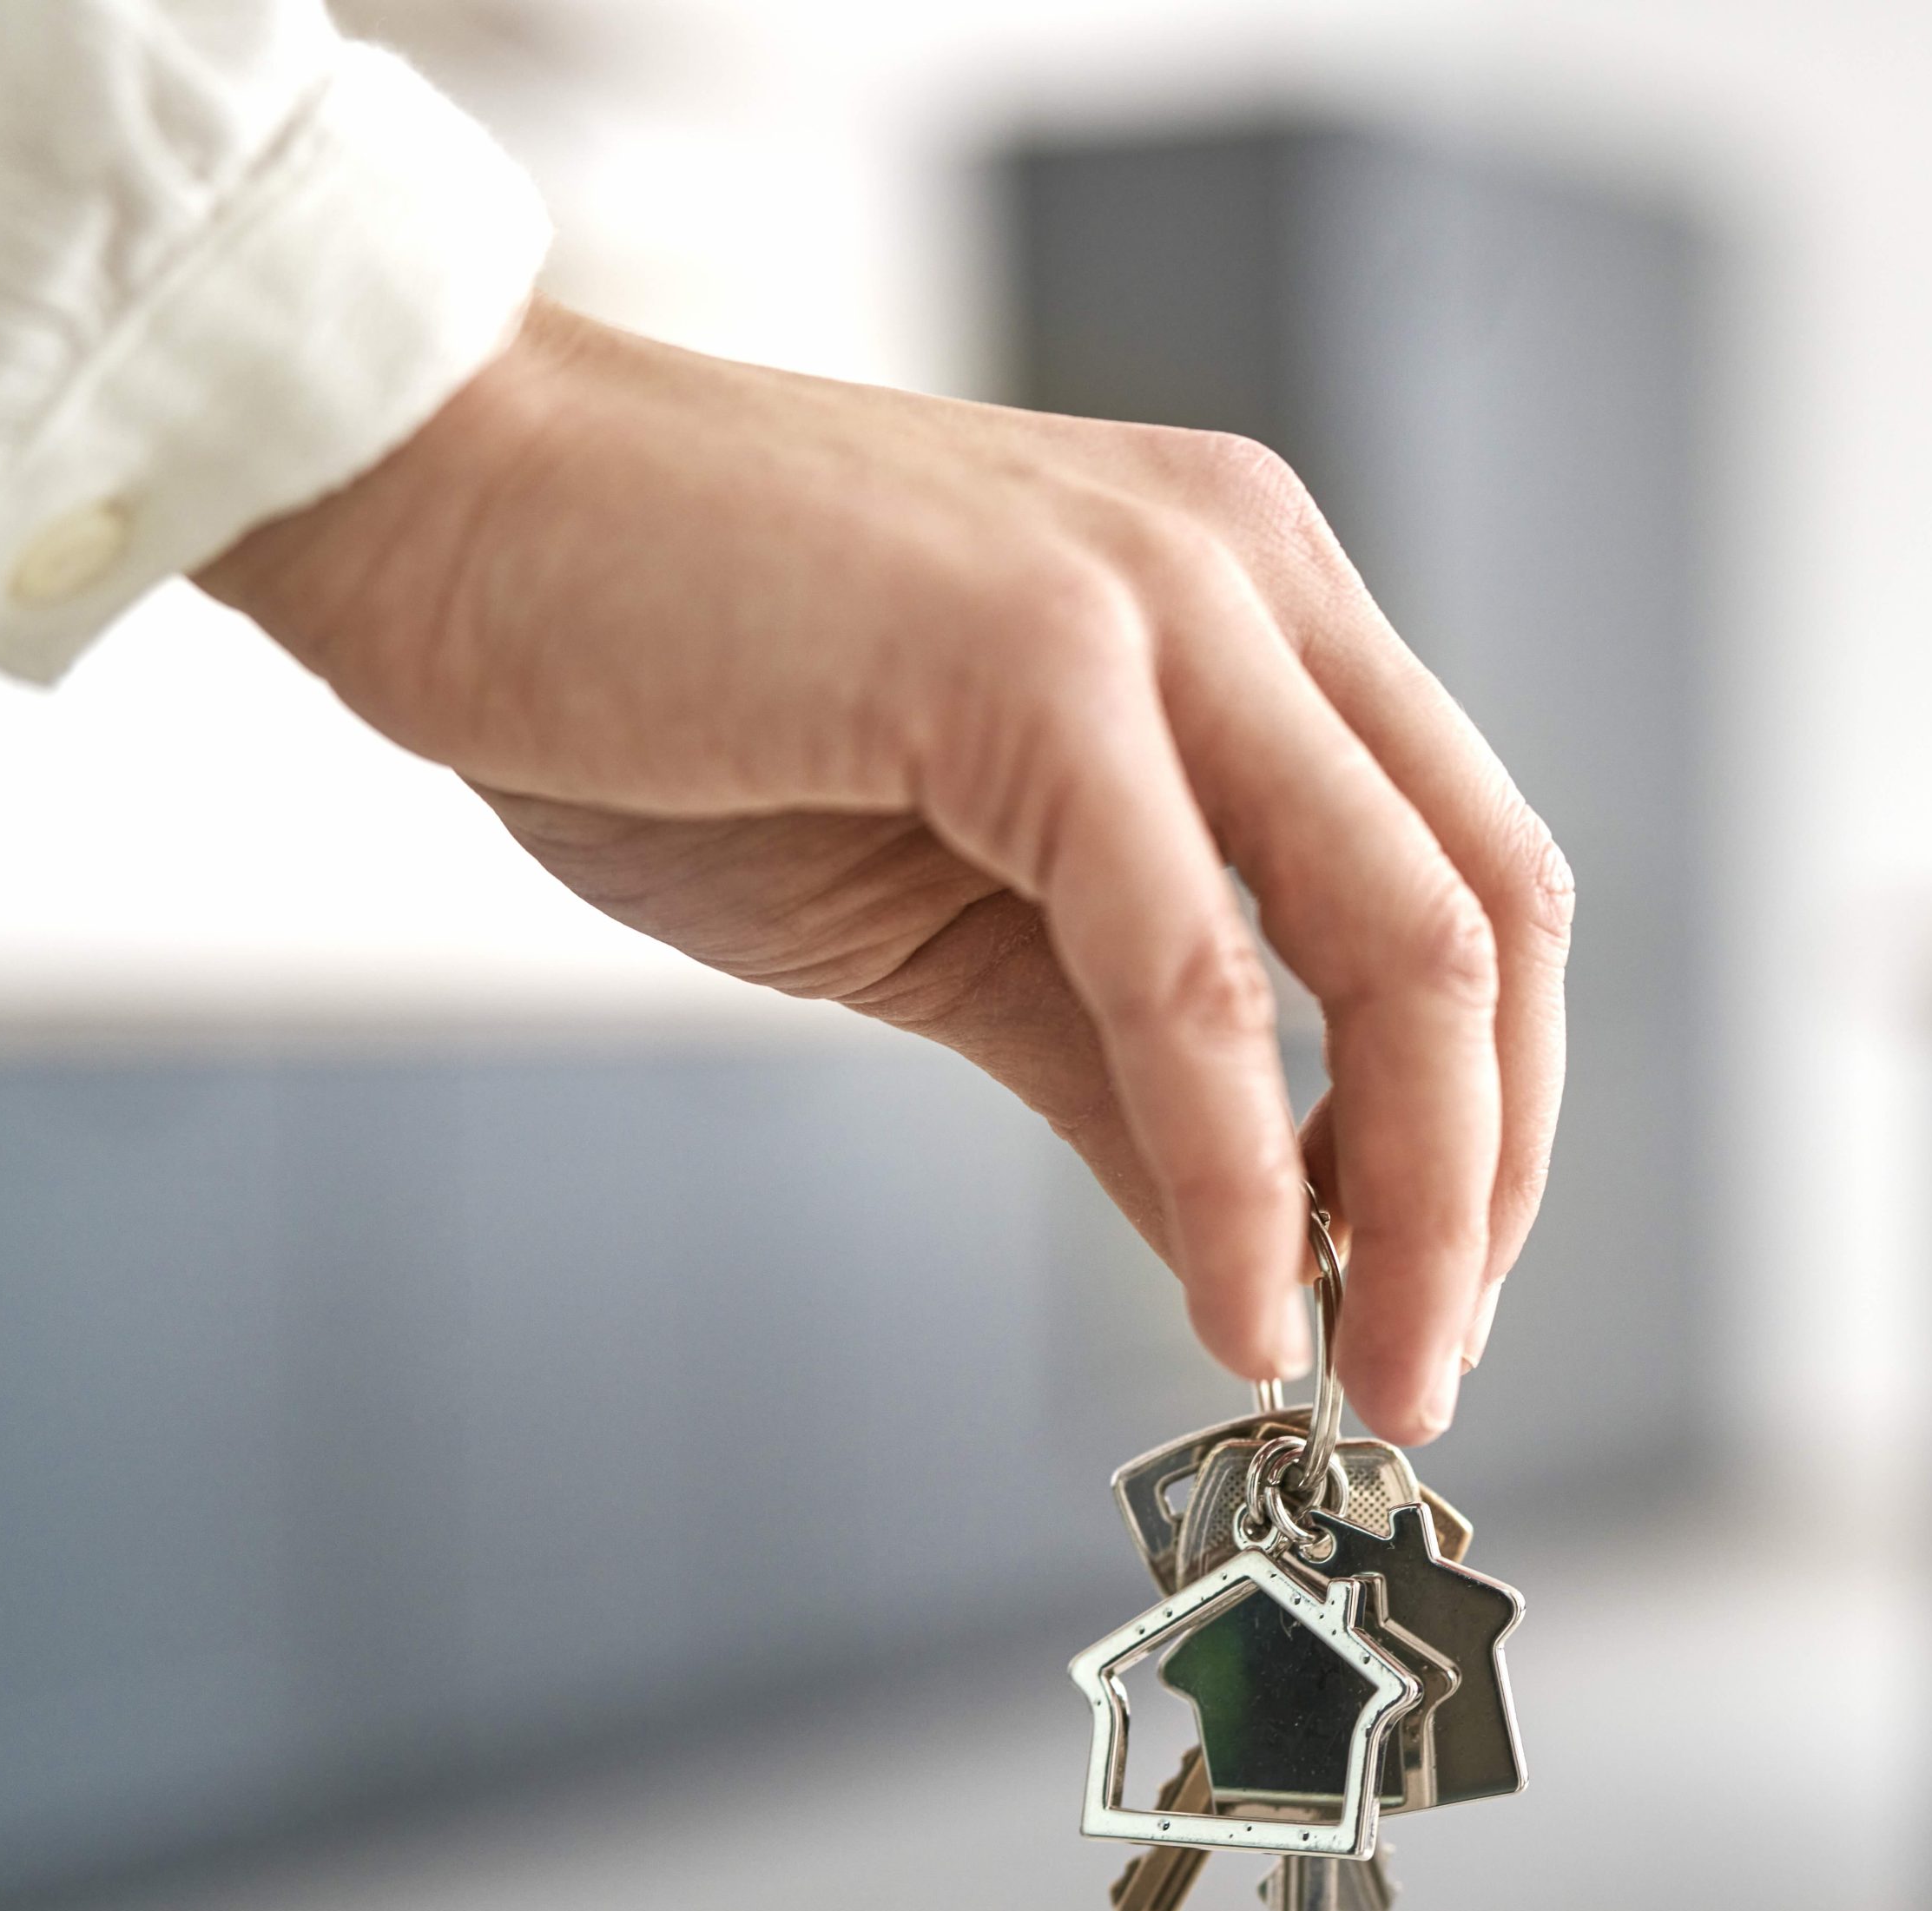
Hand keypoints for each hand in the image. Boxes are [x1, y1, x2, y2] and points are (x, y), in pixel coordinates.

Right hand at [197, 299, 1569, 1443]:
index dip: (1493, 1108)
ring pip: (1399, 941)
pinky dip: (1239, 1170)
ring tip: (1370, 1380)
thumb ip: (1134, 1071)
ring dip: (1412, 1205)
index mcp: (1257, 606)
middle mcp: (1250, 576)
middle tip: (1431, 1375)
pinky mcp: (1031, 663)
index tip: (1438, 1285)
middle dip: (1485, 1185)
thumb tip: (1265, 1250)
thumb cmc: (675, 688)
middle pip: (1487, 919)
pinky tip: (1238, 1305)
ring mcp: (1159, 599)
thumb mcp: (964, 918)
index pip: (1474, 878)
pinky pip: (1193, 972)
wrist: (439, 508)